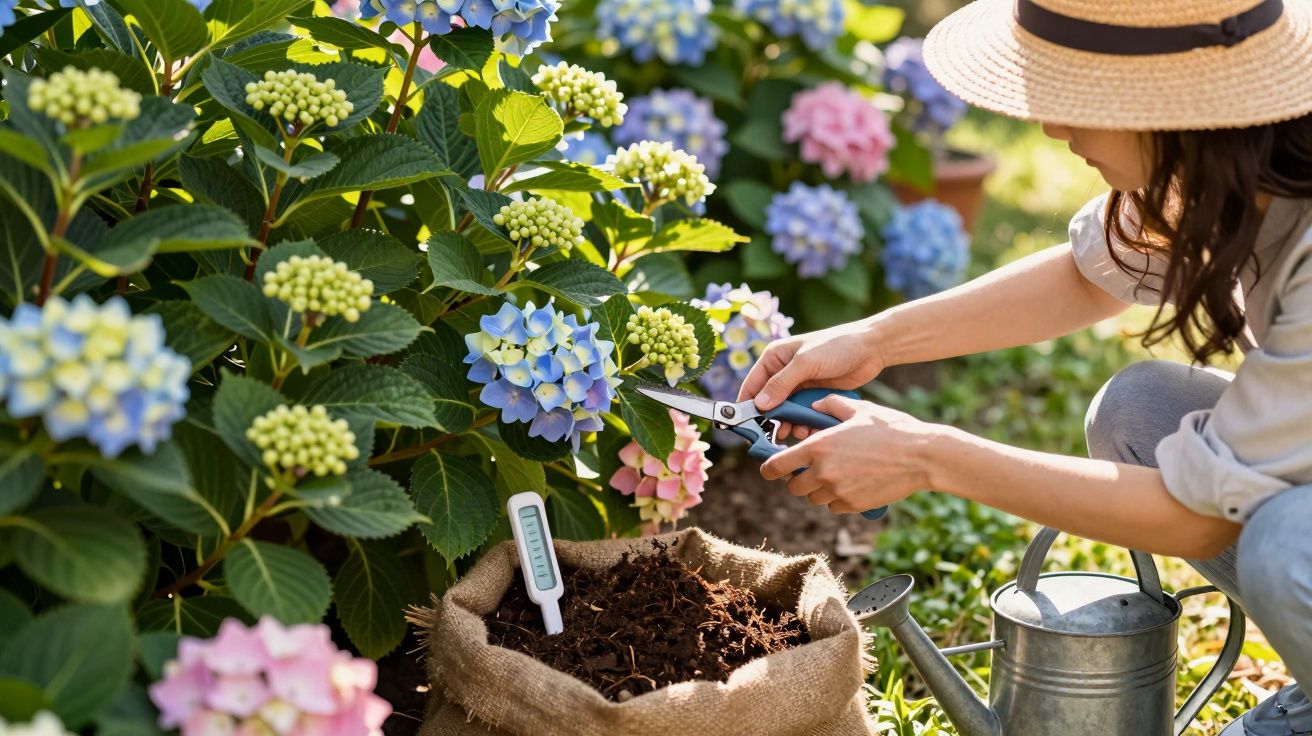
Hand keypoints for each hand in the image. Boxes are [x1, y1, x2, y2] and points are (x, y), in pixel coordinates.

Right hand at [737, 319, 885, 438]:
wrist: (871, 348)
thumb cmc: (837, 346)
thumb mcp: (806, 362)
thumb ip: (782, 383)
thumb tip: (760, 405)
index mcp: (774, 358)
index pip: (752, 385)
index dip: (747, 406)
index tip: (747, 427)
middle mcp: (783, 372)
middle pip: (767, 403)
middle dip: (771, 420)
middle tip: (775, 437)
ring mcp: (799, 385)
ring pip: (785, 412)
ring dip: (789, 424)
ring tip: (797, 433)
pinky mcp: (814, 395)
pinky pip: (802, 414)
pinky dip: (803, 423)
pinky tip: (809, 429)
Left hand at [760, 394, 934, 514]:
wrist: (922, 456)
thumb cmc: (891, 429)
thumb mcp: (859, 409)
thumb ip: (832, 405)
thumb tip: (816, 405)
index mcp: (818, 447)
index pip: (777, 466)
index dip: (768, 469)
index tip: (769, 469)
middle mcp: (823, 472)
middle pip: (793, 487)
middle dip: (797, 480)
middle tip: (809, 470)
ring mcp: (838, 492)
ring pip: (813, 498)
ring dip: (817, 489)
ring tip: (835, 474)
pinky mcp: (853, 505)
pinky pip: (833, 506)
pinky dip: (836, 499)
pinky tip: (851, 484)